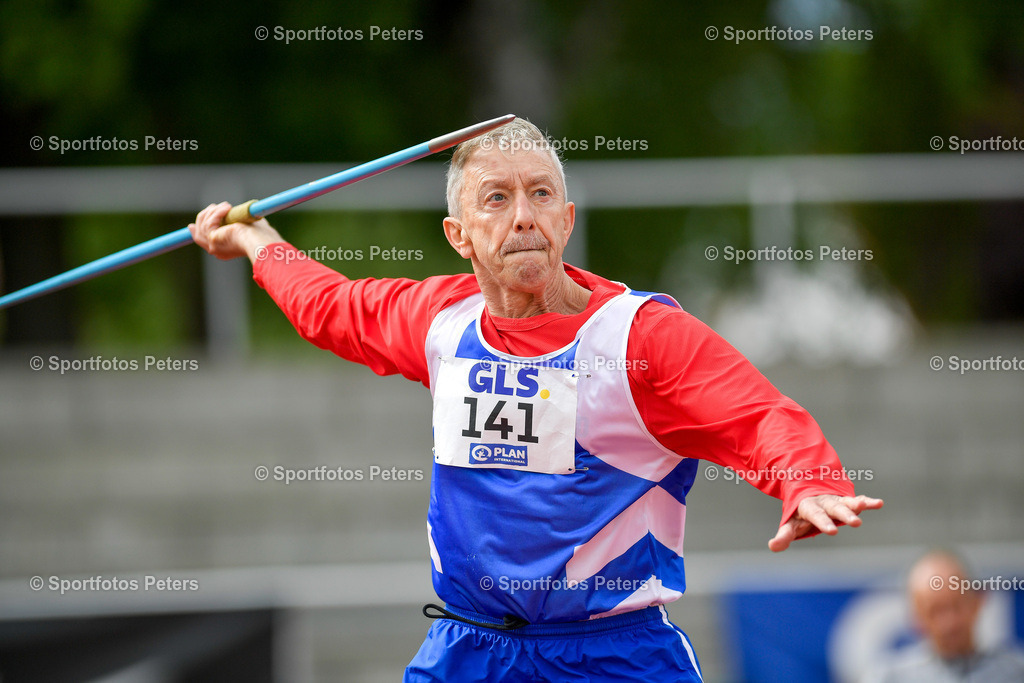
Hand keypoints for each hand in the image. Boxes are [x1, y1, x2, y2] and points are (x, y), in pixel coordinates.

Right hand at [188, 202, 283, 262]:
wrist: (261, 242)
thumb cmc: (261, 235)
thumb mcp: (247, 226)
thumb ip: (238, 221)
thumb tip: (235, 213)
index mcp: (225, 250)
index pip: (204, 241)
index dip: (197, 231)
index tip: (190, 225)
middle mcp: (217, 250)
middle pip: (198, 233)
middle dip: (203, 217)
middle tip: (214, 206)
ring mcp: (213, 246)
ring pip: (202, 224)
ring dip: (214, 212)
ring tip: (227, 206)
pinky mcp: (212, 239)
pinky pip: (208, 222)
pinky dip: (217, 213)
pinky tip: (227, 208)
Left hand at [769, 494, 883, 552]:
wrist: (808, 491)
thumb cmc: (799, 514)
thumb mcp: (790, 524)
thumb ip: (784, 536)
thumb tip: (772, 547)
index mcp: (808, 506)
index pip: (816, 515)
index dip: (824, 522)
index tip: (833, 531)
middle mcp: (824, 502)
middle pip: (834, 508)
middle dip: (845, 514)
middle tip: (856, 523)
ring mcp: (836, 501)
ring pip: (847, 502)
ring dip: (857, 505)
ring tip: (866, 506)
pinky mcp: (847, 502)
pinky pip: (859, 501)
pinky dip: (868, 501)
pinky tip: (878, 503)